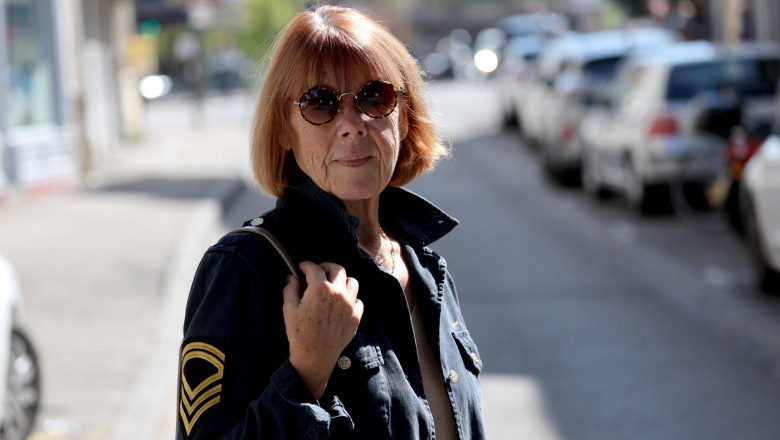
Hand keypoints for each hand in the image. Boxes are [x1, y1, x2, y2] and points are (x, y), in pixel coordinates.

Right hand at [282, 261, 362, 398]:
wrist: (315, 357)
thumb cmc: (299, 334)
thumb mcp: (289, 309)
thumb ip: (290, 289)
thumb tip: (292, 278)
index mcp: (320, 289)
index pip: (314, 268)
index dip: (306, 265)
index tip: (302, 267)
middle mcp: (338, 293)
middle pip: (337, 269)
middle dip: (326, 267)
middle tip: (319, 271)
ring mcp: (350, 305)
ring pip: (352, 282)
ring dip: (342, 280)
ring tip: (333, 285)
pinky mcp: (356, 316)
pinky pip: (358, 300)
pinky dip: (351, 298)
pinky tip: (341, 303)